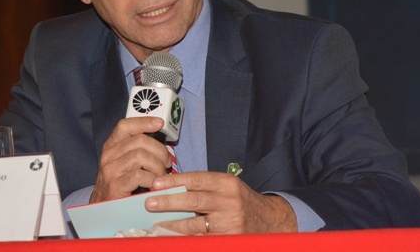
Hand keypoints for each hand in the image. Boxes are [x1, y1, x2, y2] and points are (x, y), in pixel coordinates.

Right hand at [89, 117, 171, 202]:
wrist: (104, 209)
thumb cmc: (121, 184)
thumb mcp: (125, 162)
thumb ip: (137, 150)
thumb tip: (161, 141)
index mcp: (111, 146)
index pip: (125, 126)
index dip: (144, 122)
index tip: (160, 123)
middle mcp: (108, 155)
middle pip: (139, 141)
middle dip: (159, 150)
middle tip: (166, 163)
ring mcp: (110, 170)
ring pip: (141, 156)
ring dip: (157, 166)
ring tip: (160, 176)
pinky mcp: (115, 186)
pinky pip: (139, 175)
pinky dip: (152, 179)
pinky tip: (153, 185)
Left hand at [144, 171, 297, 233]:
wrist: (270, 221)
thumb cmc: (240, 201)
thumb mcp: (226, 187)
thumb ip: (203, 186)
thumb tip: (170, 187)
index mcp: (227, 183)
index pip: (196, 179)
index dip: (174, 181)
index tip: (156, 183)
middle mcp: (229, 201)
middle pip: (194, 201)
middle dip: (169, 202)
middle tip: (149, 202)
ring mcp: (230, 222)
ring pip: (195, 224)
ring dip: (173, 224)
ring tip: (156, 223)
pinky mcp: (230, 239)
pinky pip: (202, 239)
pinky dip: (186, 238)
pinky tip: (172, 237)